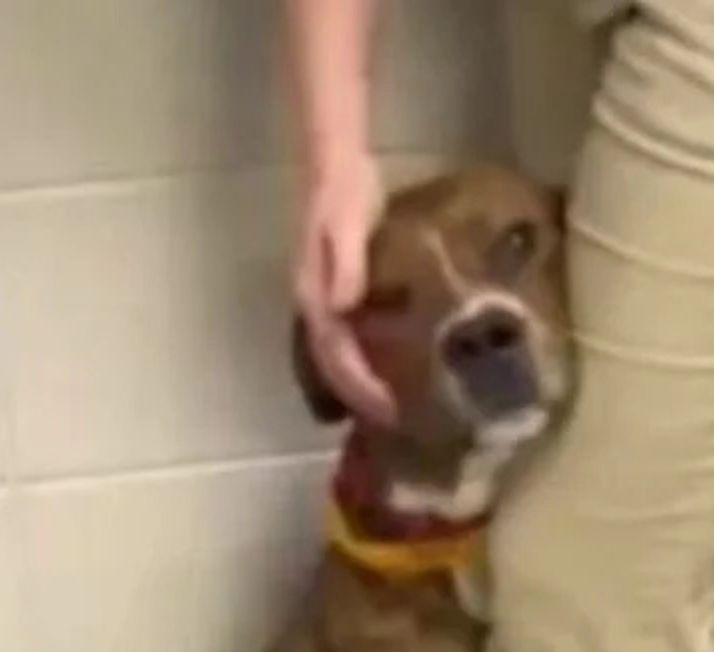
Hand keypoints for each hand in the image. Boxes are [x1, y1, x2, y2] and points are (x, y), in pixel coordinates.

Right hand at [292, 152, 393, 424]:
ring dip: (361, 386)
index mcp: (315, 296)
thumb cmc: (344, 194)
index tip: (391, 411)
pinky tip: (394, 369)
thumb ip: (346, 266)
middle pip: (333, 367)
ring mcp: (326, 300)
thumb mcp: (346, 226)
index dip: (361, 388)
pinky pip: (350, 339)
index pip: (335, 357)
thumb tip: (342, 310)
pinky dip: (368, 361)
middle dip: (361, 399)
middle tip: (399, 425)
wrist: (336, 165)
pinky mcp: (342, 292)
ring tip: (395, 410)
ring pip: (338, 357)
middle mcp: (316, 305)